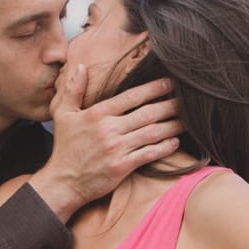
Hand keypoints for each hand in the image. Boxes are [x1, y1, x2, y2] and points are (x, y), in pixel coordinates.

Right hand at [29, 65, 182, 220]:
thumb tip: (80, 67)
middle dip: (169, 105)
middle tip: (186, 100)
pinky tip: (174, 142)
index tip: (169, 83)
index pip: (131, 96)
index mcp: (97, 114)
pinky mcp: (122, 167)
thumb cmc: (64, 148)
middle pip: (147, 113)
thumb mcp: (61, 114)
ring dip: (171, 125)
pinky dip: (164, 147)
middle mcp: (109, 129)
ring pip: (151, 133)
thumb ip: (72, 89)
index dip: (153, 88)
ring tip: (186, 120)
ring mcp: (116, 148)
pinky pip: (148, 154)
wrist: (62, 182)